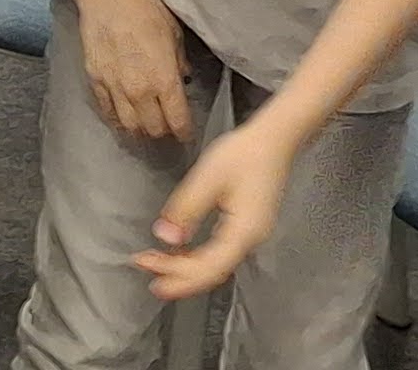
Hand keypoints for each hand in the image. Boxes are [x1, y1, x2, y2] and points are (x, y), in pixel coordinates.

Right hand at [74, 0, 195, 141]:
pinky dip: (117, 119)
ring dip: (140, 130)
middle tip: (167, 126)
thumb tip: (182, 76)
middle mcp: (140, 91)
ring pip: (129, 126)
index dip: (184, 132)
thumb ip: (178, 62)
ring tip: (146, 126)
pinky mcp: (96, 81)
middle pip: (154, 129)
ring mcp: (115, 88)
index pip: (178, 121)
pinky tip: (123, 117)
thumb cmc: (146, 9)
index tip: (186, 134)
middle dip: (164, 131)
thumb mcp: (174, 35)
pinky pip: (107, 111)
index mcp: (165, 80)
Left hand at [134, 113, 301, 298]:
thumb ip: (186, 209)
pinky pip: (220, 252)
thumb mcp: (208, 177)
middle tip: (144, 264)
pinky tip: (179, 251)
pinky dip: (197, 256)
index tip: (152, 277)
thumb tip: (165, 237)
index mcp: (243, 231)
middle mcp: (250, 240)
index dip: (180, 278)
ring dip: (185, 266)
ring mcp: (251, 235)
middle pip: (212, 270)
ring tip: (156, 261)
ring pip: (215, 263)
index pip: (209, 267)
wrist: (273, 140)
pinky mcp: (247, 227)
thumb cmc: (243, 153)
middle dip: (177, 274)